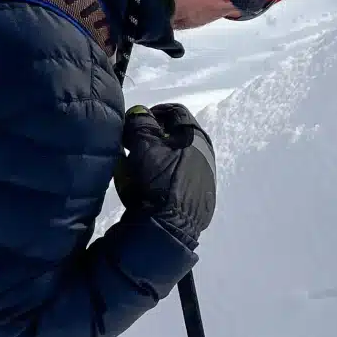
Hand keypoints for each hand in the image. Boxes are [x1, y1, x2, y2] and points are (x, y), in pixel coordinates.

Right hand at [114, 103, 215, 247]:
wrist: (172, 225)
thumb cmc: (158, 180)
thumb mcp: (143, 146)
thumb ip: (139, 123)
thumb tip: (139, 113)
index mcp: (195, 135)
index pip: (174, 111)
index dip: (151, 113)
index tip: (133, 124)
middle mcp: (205, 152)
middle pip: (175, 135)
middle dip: (151, 138)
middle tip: (131, 147)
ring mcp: (205, 175)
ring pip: (176, 157)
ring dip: (156, 158)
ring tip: (137, 170)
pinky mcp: (200, 195)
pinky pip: (178, 177)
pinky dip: (163, 176)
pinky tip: (151, 188)